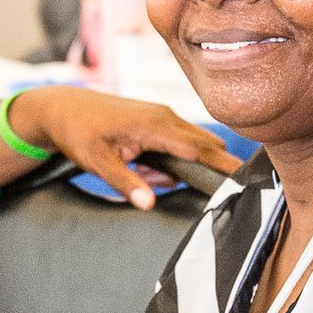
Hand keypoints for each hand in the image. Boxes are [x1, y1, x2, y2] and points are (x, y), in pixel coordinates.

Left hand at [11, 87, 239, 208]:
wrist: (63, 108)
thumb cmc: (78, 133)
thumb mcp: (96, 162)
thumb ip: (125, 183)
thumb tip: (149, 204)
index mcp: (154, 125)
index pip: (200, 149)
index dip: (224, 167)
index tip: (248, 182)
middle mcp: (165, 117)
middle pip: (206, 146)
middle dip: (206, 170)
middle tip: (185, 186)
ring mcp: (164, 116)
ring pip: (192, 147)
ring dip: (177, 168)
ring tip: (137, 170)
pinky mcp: (159, 120)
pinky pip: (178, 144)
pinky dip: (168, 161)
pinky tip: (139, 165)